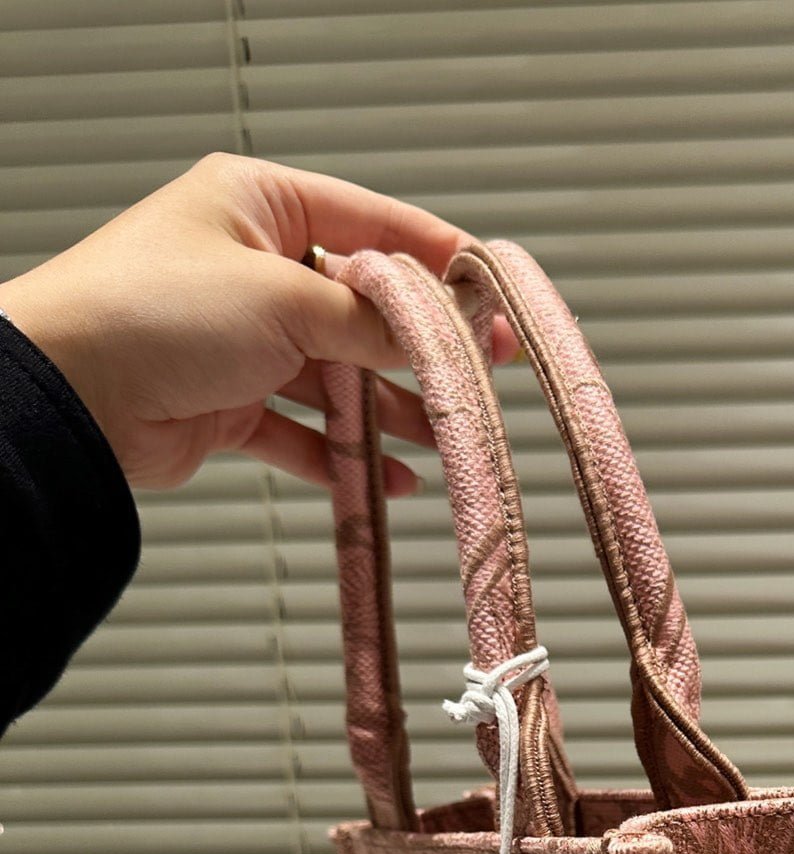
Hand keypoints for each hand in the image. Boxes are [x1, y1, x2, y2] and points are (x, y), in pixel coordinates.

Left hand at [0, 152, 516, 496]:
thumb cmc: (153, 311)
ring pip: (340, 375)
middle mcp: (254, 267)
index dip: (441, 262)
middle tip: (479, 377)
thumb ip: (372, 321)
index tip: (494, 298)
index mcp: (262, 205)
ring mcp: (242, 337)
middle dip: (421, 351)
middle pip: (364, 308)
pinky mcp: (229, 402)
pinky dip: (346, 456)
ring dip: (390, 413)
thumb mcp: (286, 299)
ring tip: (442, 440)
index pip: (375, 223)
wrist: (69, 394)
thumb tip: (440, 333)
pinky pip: (306, 430)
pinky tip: (389, 480)